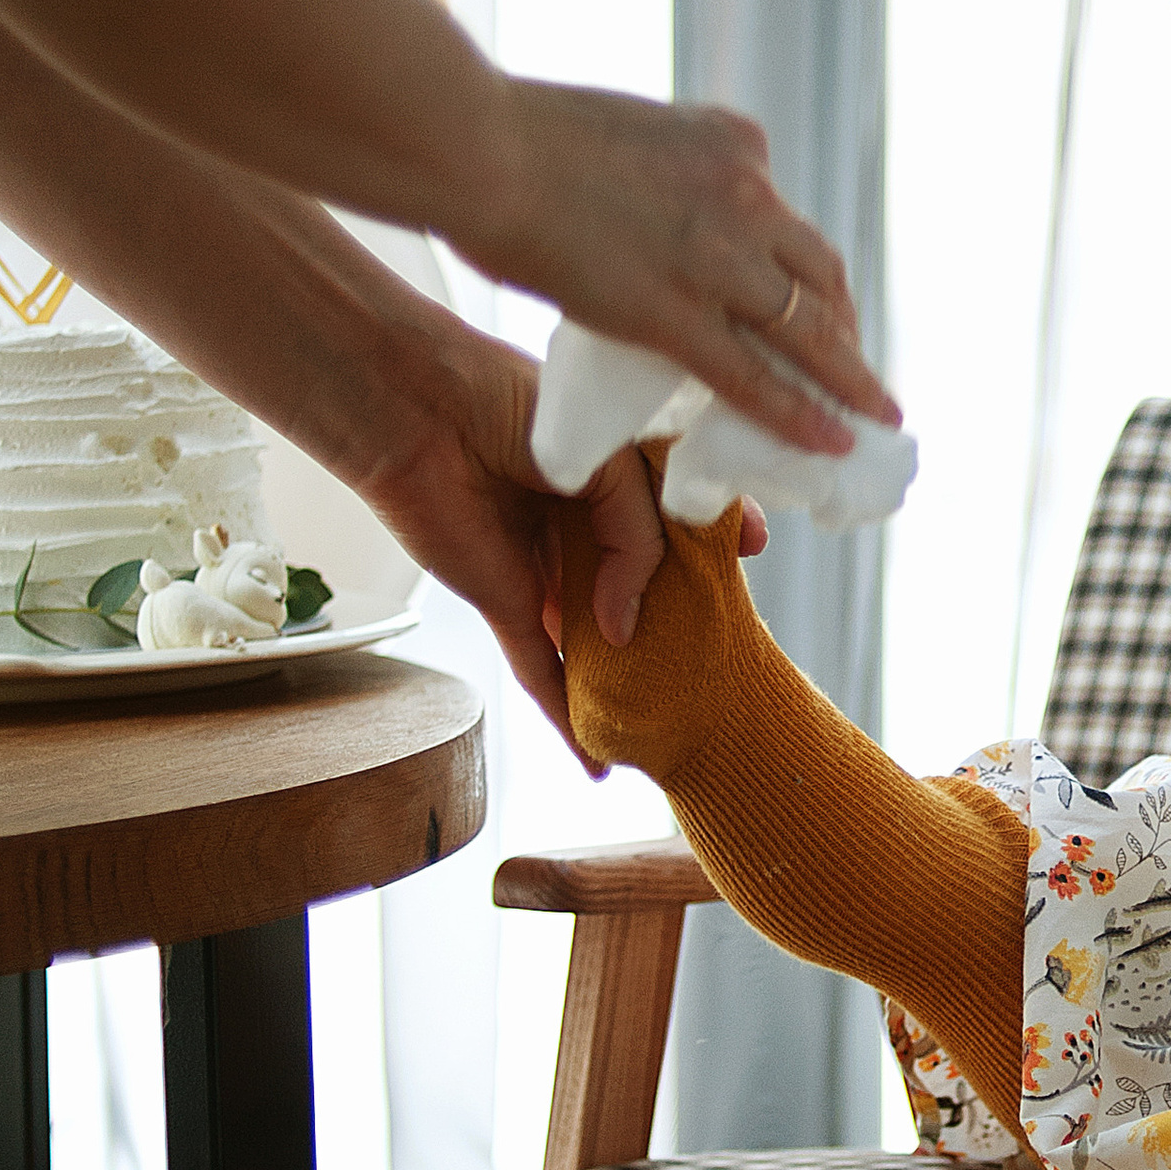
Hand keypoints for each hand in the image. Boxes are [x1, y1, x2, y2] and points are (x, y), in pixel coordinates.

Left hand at [353, 326, 763, 757]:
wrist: (418, 410)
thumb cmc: (513, 407)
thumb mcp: (613, 462)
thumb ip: (640, 540)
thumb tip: (626, 628)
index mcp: (615, 475)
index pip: (681, 516)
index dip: (720, 536)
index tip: (752, 549)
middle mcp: (584, 528)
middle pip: (643, 586)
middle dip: (679, 618)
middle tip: (722, 650)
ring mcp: (546, 572)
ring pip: (597, 636)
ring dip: (628, 672)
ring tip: (672, 713)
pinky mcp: (506, 605)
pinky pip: (543, 672)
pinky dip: (565, 718)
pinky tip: (593, 762)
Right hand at [470, 83, 898, 458]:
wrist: (472, 143)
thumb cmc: (512, 136)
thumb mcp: (624, 134)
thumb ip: (662, 173)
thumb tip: (654, 209)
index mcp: (729, 141)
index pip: (783, 215)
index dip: (802, 268)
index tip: (813, 302)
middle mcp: (743, 191)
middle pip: (819, 273)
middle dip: (843, 326)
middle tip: (855, 370)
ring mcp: (716, 255)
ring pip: (806, 329)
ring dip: (848, 378)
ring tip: (874, 415)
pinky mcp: (675, 311)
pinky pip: (754, 375)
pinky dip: (801, 414)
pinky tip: (831, 441)